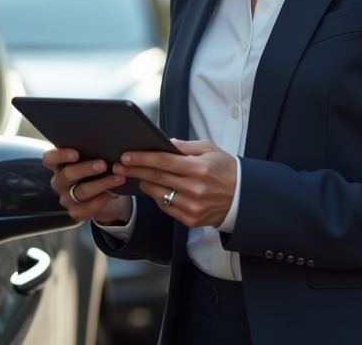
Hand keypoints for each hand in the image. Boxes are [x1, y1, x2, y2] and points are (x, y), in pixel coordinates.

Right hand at [42, 147, 132, 224]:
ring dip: (102, 183)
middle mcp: (59, 181)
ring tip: (118, 177)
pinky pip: (88, 208)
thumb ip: (92, 150)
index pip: (50, 158)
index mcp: (59, 164)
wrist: (105, 193)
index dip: (60, 155)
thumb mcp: (92, 157)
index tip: (76, 153)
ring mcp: (66, 198)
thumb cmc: (97, 167)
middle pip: (68, 174)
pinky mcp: (75, 211)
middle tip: (104, 164)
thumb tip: (107, 141)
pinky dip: (103, 199)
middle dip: (87, 169)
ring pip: (82, 191)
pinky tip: (114, 193)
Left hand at [113, 139, 236, 228]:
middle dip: (135, 170)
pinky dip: (157, 196)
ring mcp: (192, 206)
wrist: (243, 197)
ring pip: (158, 193)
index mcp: (199, 168)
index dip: (142, 158)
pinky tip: (152, 187)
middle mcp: (195, 189)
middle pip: (156, 177)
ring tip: (134, 175)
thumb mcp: (209, 150)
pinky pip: (165, 206)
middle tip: (118, 165)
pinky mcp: (190, 219)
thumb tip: (164, 143)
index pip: (164, 162)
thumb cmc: (225, 169)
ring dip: (143, 183)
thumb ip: (186, 146)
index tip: (126, 155)